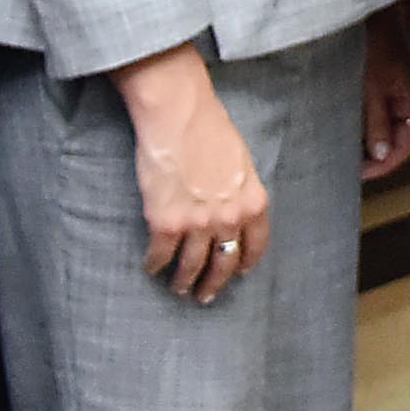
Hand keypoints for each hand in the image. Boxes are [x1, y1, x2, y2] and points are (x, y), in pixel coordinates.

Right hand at [114, 44, 270, 302]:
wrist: (178, 115)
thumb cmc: (210, 129)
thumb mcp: (241, 162)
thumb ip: (240, 192)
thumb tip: (234, 212)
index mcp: (252, 202)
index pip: (256, 245)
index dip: (247, 263)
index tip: (240, 274)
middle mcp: (228, 218)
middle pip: (224, 263)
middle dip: (215, 283)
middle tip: (206, 294)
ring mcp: (196, 224)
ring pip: (191, 266)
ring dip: (184, 281)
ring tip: (179, 287)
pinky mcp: (164, 223)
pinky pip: (160, 255)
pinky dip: (155, 265)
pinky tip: (152, 267)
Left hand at [359, 11, 409, 182]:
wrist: (368, 8)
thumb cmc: (372, 41)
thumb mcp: (372, 86)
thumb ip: (377, 121)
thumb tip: (381, 154)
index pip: (405, 147)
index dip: (383, 165)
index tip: (357, 173)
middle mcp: (406, 99)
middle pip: (395, 140)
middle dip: (373, 156)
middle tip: (345, 166)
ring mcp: (393, 92)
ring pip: (383, 128)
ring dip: (365, 141)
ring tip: (341, 150)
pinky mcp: (379, 84)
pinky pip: (374, 114)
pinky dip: (360, 125)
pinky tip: (342, 128)